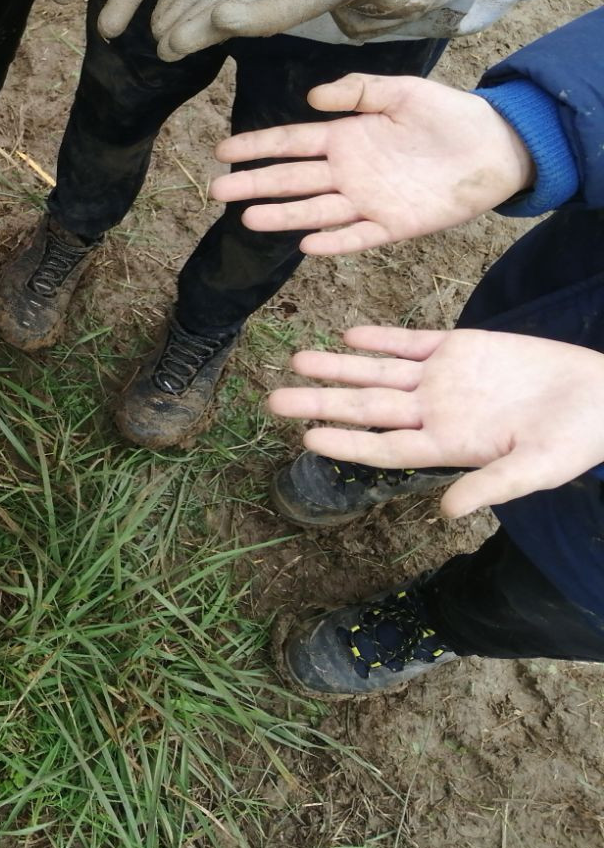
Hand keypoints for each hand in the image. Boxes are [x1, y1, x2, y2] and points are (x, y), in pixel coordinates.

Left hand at [154, 0, 410, 59]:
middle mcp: (260, 3)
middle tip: (169, 44)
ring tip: (154, 34)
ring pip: (203, 7)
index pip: (267, 13)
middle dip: (196, 31)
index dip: (246, 15)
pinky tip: (152, 16)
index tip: (224, 17)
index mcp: (291, 2)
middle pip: (224, 19)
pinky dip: (176, 0)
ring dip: (178, 21)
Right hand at [210, 74, 533, 254]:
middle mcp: (348, 172)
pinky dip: (334, 242)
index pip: (291, 143)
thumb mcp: (403, 91)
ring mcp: (368, 201)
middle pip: (292, 179)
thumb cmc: (448, 116)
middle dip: (255, 183)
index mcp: (346, 138)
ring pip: (315, 211)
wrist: (496, 147)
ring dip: (282, 215)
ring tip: (247, 219)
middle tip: (217, 190)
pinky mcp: (394, 226)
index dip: (257, 147)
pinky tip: (307, 245)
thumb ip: (359, 90)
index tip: (222, 152)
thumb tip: (312, 97)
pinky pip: (357, 237)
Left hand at [269, 327, 603, 517]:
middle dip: (321, 401)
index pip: (385, 446)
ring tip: (298, 360)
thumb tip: (448, 512)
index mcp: (449, 445)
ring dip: (339, 366)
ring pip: (378, 372)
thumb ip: (492, 486)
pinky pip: (410, 342)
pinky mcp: (460, 346)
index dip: (346, 442)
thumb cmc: (577, 439)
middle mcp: (435, 412)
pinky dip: (381, 338)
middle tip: (273, 399)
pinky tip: (349, 335)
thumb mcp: (538, 467)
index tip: (307, 437)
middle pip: (367, 407)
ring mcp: (444, 379)